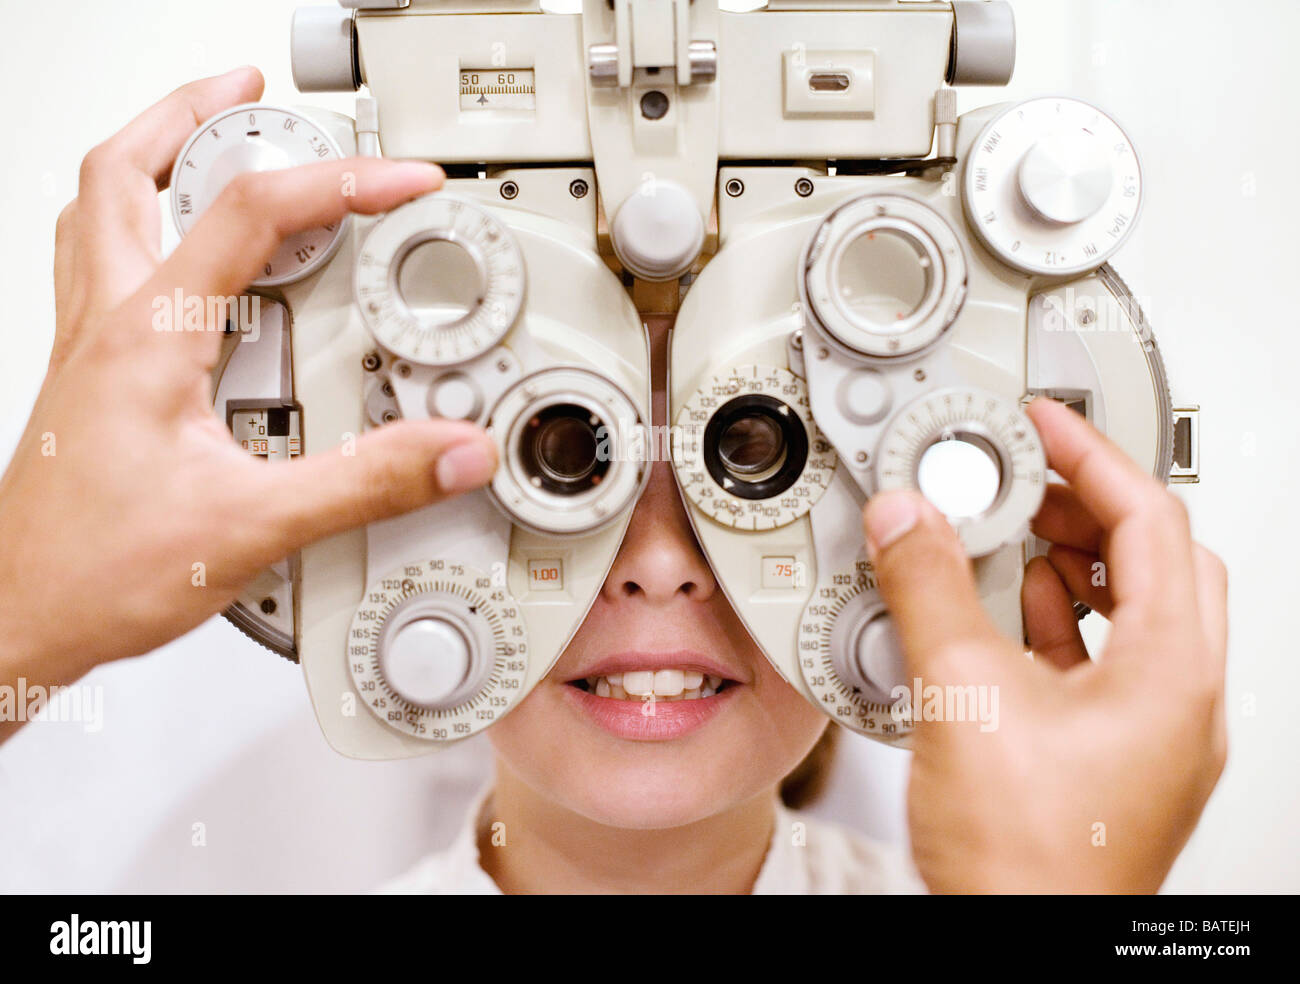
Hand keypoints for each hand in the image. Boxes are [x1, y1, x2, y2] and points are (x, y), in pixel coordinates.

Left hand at [0, 68, 497, 710]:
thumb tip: (447, 450)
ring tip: (204, 136)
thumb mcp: (252, 529)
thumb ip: (364, 485)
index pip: (252, 217)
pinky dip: (134, 227)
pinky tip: (176, 260)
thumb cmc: (95, 574)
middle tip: (248, 89)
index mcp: (148, 339)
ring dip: (149, 156)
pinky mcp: (87, 382)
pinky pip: (98, 268)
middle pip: (124, 170)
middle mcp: (106, 328)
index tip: (400, 180)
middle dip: (192, 112)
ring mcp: (87, 351)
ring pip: (96, 211)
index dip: (339, 183)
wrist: (18, 621)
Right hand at [863, 398, 1227, 892]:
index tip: (1047, 423)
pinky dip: (1058, 619)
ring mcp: (1151, 732)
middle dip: (1089, 505)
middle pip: (1158, 560)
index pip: (1152, 521)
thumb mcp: (963, 695)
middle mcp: (1179, 698)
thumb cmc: (1027, 863)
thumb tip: (908, 521)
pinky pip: (1101, 660)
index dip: (1094, 455)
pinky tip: (1006, 613)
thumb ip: (928, 589)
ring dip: (1075, 562)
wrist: (1021, 946)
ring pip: (1134, 611)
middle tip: (1029, 475)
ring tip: (1013, 534)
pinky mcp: (1112, 756)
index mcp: (1171, 670)